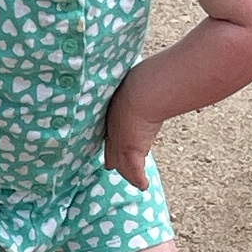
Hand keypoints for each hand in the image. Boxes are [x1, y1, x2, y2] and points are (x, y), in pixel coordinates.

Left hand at [103, 77, 163, 191]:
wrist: (144, 92)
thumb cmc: (142, 81)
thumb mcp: (133, 82)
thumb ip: (135, 82)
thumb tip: (141, 66)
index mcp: (113, 115)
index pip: (110, 132)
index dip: (110, 139)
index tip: (108, 141)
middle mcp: (114, 131)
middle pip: (111, 150)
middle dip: (111, 158)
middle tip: (109, 165)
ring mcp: (121, 143)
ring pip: (122, 163)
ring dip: (127, 171)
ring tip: (132, 179)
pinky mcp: (132, 152)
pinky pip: (134, 171)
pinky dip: (138, 179)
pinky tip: (143, 186)